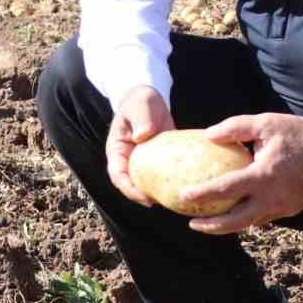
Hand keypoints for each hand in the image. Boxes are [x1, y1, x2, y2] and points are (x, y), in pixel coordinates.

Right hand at [106, 85, 173, 207]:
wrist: (149, 99)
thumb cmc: (140, 101)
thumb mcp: (140, 106)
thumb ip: (141, 119)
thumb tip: (144, 135)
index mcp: (117, 150)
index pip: (118, 175)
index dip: (130, 189)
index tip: (146, 197)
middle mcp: (128, 161)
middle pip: (132, 186)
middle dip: (144, 197)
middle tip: (163, 203)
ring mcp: (142, 163)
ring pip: (146, 184)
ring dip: (157, 194)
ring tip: (175, 200)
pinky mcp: (157, 162)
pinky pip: (161, 177)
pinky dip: (169, 184)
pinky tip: (185, 188)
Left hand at [182, 113, 302, 234]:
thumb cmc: (297, 133)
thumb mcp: (265, 122)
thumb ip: (235, 128)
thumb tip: (207, 135)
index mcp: (263, 175)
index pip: (226, 190)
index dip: (202, 195)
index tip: (183, 195)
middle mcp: (272, 197)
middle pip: (235, 222)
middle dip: (211, 227)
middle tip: (191, 223)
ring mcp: (282, 207)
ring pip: (249, 223)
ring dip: (227, 225)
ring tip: (207, 221)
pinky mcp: (289, 210)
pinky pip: (262, 218)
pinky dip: (245, 218)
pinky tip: (233, 212)